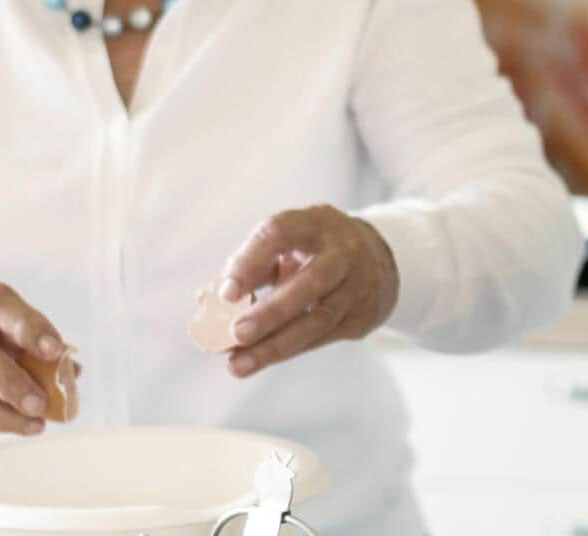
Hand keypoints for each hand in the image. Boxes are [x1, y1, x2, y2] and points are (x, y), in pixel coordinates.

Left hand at [216, 204, 399, 377]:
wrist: (379, 260)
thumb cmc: (314, 250)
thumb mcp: (288, 242)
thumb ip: (251, 266)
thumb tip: (208, 300)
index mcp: (315, 222)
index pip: (281, 233)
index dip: (251, 261)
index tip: (226, 293)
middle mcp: (343, 251)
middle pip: (310, 283)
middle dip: (271, 312)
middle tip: (236, 334)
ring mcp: (358, 285)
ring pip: (319, 319)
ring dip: (276, 345)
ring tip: (239, 364)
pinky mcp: (362, 315)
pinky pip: (323, 337)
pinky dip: (290, 350)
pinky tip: (263, 359)